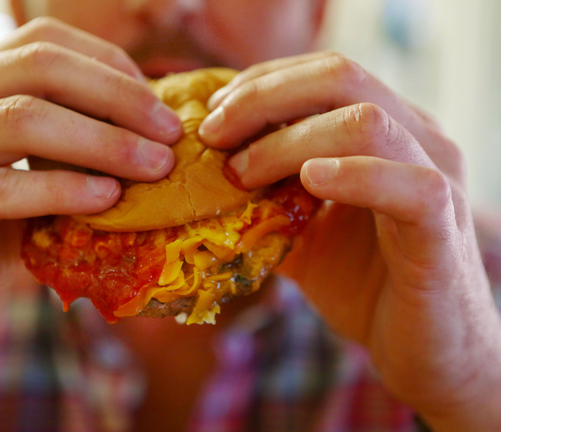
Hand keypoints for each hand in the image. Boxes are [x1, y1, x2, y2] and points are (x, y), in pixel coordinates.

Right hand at [0, 17, 182, 342]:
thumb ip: (65, 163)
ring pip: (20, 118)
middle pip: (39, 67)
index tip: (162, 110)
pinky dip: (58, 190)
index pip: (43, 44)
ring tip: (153, 168)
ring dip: (101, 142)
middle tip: (170, 137)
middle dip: (118, 99)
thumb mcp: (17, 186)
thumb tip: (148, 153)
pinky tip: (104, 201)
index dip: (111, 68)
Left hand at [199, 51, 499, 430]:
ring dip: (288, 142)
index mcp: (387, 129)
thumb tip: (200, 183)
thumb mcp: (301, 235)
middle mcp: (417, 137)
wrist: (426, 353)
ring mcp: (436, 175)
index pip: (323, 73)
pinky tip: (309, 183)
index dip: (261, 82)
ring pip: (366, 122)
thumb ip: (265, 202)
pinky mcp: (444, 225)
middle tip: (212, 134)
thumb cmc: (366, 287)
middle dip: (262, 98)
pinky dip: (353, 176)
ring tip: (241, 173)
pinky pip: (409, 184)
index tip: (212, 114)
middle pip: (340, 76)